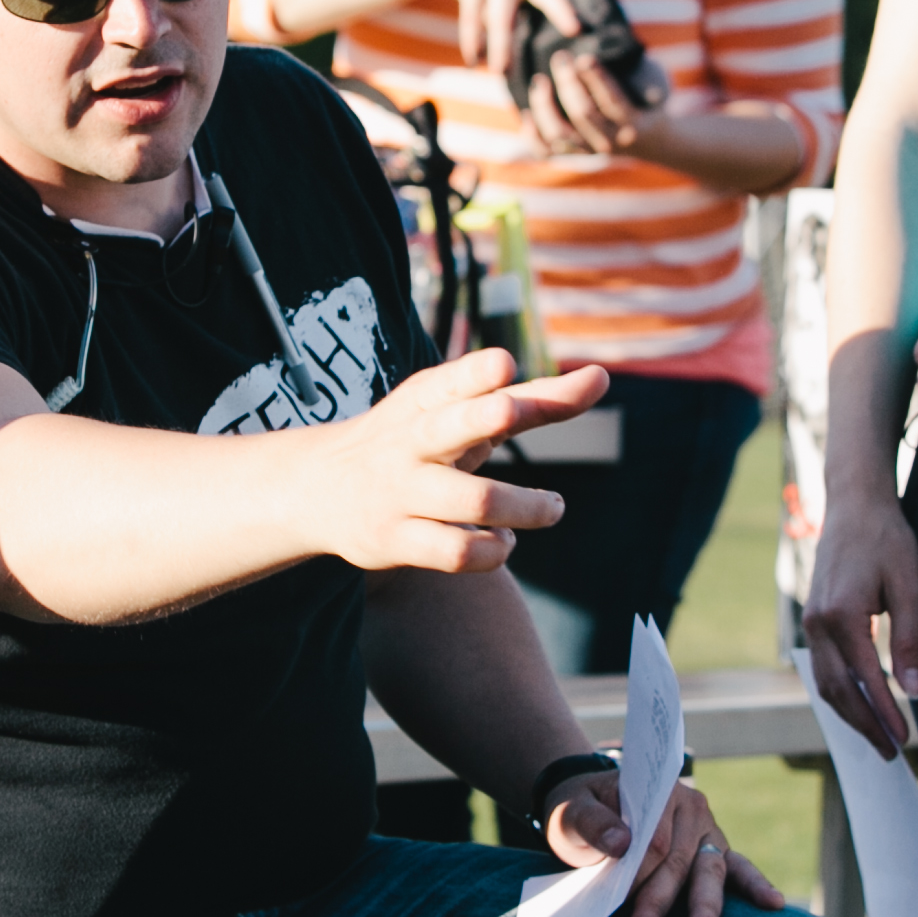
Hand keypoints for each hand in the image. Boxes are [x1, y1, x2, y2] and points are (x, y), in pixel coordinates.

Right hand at [298, 349, 607, 573]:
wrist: (317, 488)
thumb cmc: (413, 440)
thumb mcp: (455, 411)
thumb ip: (531, 399)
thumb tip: (601, 378)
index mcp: (425, 400)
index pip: (455, 380)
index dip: (478, 373)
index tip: (504, 364)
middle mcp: (412, 441)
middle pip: (453, 426)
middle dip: (487, 416)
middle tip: (514, 409)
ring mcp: (402, 492)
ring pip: (475, 500)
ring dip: (527, 506)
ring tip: (552, 507)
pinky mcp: (396, 540)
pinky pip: (458, 552)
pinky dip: (495, 549)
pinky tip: (503, 541)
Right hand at [415, 0, 571, 70]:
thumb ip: (516, 11)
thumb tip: (532, 51)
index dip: (565, 8)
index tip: (577, 29)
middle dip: (558, 12)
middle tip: (572, 32)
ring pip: (501, 16)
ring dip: (500, 45)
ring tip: (498, 71)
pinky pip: (471, 15)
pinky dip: (471, 39)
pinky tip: (472, 59)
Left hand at [523, 40, 677, 160]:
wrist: (649, 139)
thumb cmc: (646, 99)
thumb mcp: (655, 83)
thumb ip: (645, 73)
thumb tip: (623, 58)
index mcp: (632, 124)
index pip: (612, 101)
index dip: (596, 79)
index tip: (583, 58)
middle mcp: (609, 141)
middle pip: (582, 114)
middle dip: (568, 82)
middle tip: (560, 57)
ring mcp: (588, 151)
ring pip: (557, 133)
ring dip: (543, 105)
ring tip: (539, 80)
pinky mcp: (572, 155)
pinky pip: (544, 151)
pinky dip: (531, 134)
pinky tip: (527, 112)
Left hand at [541, 772, 785, 916]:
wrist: (593, 808)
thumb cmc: (583, 812)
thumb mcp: (571, 811)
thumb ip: (590, 822)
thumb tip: (621, 842)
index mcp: (659, 792)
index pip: (654, 840)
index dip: (639, 874)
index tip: (620, 901)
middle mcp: (692, 809)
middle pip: (680, 862)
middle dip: (661, 903)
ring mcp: (708, 833)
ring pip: (710, 873)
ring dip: (704, 910)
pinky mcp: (716, 854)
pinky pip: (739, 870)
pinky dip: (756, 886)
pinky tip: (774, 904)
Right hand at [799, 490, 917, 761]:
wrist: (855, 504)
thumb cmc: (888, 539)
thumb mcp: (910, 586)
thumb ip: (910, 639)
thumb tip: (916, 689)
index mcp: (842, 615)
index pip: (865, 680)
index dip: (885, 714)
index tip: (904, 739)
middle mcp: (818, 623)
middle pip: (837, 691)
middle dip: (864, 725)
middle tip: (891, 753)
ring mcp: (811, 621)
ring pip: (825, 683)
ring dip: (850, 715)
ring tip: (878, 738)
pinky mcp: (813, 619)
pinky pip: (823, 667)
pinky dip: (840, 693)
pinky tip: (860, 705)